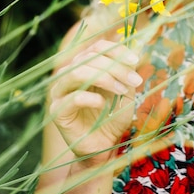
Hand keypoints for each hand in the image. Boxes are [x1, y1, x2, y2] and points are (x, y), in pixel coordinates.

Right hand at [49, 39, 141, 163]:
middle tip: (134, 81)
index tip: (135, 61)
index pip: (97, 47)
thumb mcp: (125, 89)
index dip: (117, 50)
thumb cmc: (112, 116)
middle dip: (116, 67)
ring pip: (78, 72)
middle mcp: (69, 73)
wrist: (103, 146)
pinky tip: (102, 104)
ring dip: (105, 78)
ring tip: (122, 90)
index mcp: (85, 64)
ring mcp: (60, 90)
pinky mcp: (57, 110)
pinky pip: (73, 97)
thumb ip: (127, 70)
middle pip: (90, 57)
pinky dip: (92, 98)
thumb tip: (137, 47)